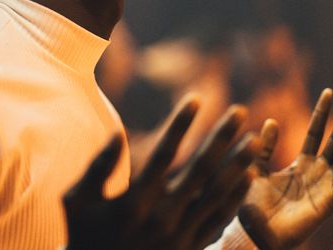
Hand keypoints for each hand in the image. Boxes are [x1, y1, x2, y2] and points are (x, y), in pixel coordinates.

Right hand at [64, 95, 260, 249]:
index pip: (164, 153)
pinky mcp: (190, 247)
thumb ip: (98, 167)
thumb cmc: (83, 236)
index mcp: (135, 199)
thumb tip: (117, 133)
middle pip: (200, 168)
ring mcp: (180, 233)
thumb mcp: (77, 201)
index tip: (196, 98)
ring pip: (217, 193)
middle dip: (221, 137)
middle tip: (240, 112)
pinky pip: (219, 219)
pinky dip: (235, 197)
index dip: (180, 124)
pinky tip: (248, 177)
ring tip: (255, 141)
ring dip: (238, 164)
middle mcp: (163, 214)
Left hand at [239, 88, 332, 248]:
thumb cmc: (253, 205)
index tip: (328, 92)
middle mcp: (316, 174)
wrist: (253, 233)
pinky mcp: (327, 203)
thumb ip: (264, 147)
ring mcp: (324, 187)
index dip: (322, 114)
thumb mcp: (256, 169)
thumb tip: (269, 120)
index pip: (316, 134)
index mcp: (301, 165)